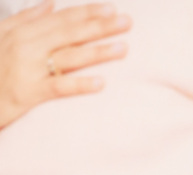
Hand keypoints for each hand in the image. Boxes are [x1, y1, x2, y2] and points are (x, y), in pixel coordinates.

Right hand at [0, 2, 129, 131]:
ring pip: (69, 57)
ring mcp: (29, 69)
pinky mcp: (29, 93)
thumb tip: (51, 4)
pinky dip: (79, 84)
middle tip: (127, 22)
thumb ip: (26, 19)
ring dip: (98, 52)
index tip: (111, 8)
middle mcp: (28, 45)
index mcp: (23, 30)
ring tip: (123, 48)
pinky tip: (100, 83)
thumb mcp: (2, 34)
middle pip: (70, 33)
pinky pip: (58, 87)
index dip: (87, 12)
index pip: (62, 18)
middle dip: (100, 26)